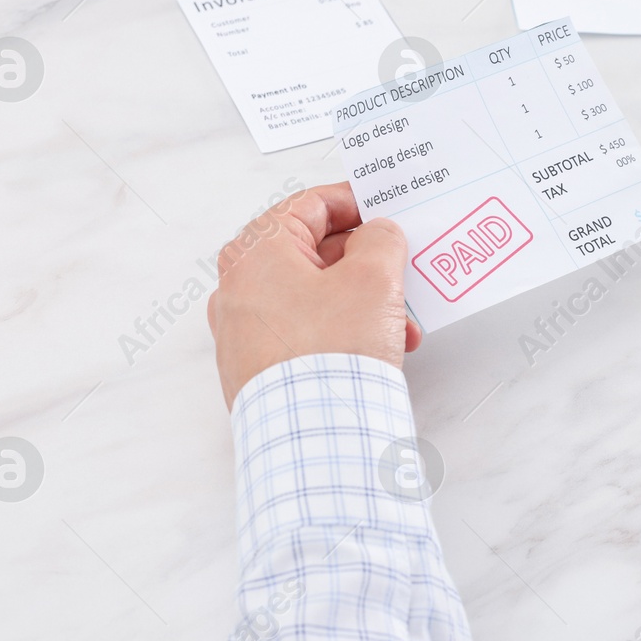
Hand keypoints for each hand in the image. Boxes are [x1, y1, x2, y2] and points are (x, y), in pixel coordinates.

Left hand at [205, 182, 421, 407]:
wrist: (313, 437)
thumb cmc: (331, 355)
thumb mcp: (373, 278)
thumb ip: (380, 240)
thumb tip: (376, 236)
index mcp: (255, 252)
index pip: (309, 205)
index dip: (354, 202)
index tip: (385, 210)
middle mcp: (238, 288)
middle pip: (313, 253)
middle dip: (367, 263)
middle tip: (402, 270)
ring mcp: (244, 332)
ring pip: (314, 297)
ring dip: (362, 302)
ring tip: (401, 324)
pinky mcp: (257, 369)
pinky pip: (306, 332)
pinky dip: (343, 331)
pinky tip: (380, 349)